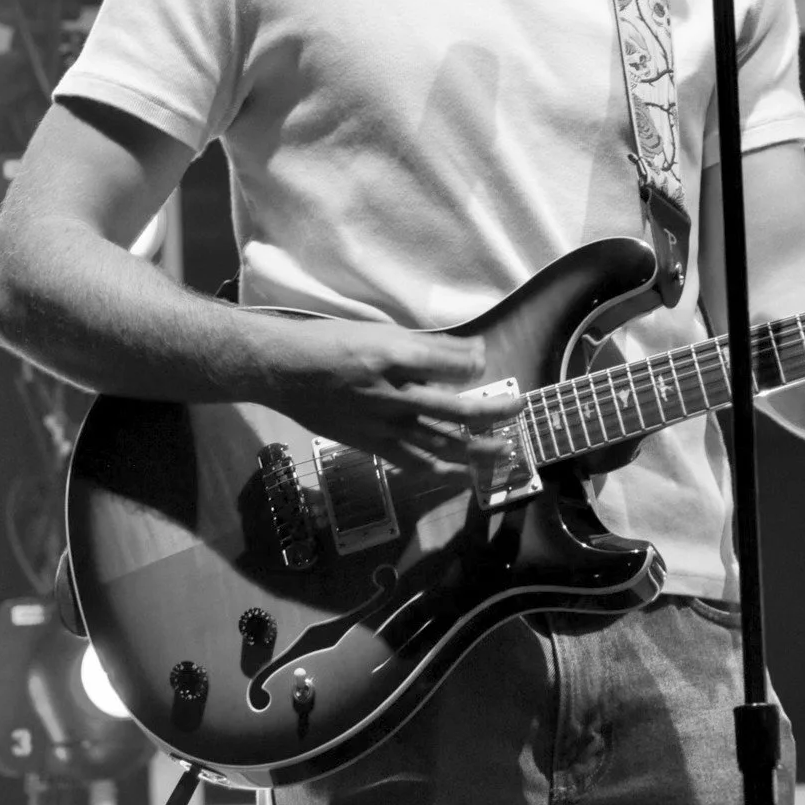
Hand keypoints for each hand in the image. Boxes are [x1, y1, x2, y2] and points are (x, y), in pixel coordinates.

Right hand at [265, 315, 521, 477]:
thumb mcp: (380, 329)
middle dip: (494, 412)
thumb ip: (427, 346)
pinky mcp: (372, 444)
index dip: (476, 364)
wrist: (284, 370)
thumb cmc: (331, 341)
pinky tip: (466, 475)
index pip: (454, 365)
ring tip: (505, 449)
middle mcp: (393, 394)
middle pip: (457, 409)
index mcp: (394, 355)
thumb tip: (471, 355)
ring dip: (478, 448)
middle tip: (520, 408)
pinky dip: (443, 470)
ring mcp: (383, 424)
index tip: (484, 362)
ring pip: (441, 442)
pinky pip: (415, 462)